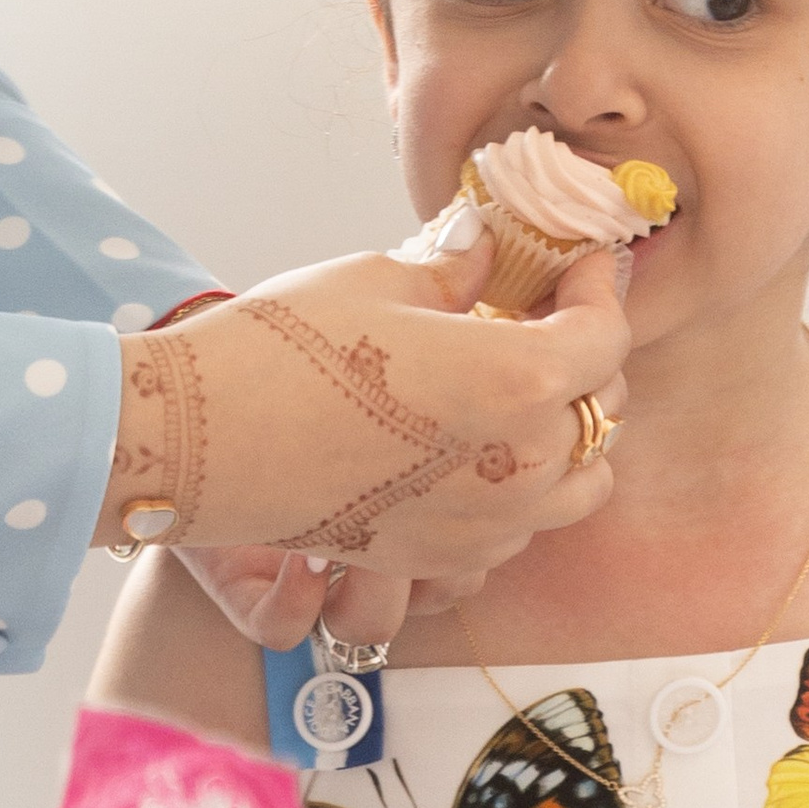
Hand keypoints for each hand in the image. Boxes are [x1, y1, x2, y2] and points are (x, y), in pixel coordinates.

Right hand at [97, 233, 628, 627]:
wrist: (202, 443)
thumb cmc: (283, 348)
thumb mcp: (378, 279)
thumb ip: (455, 271)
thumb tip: (485, 249)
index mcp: (517, 382)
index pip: (606, 336)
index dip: (602, 289)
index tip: (586, 264)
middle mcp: (518, 465)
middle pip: (602, 412)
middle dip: (586, 356)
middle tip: (546, 316)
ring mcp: (484, 526)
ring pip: (578, 485)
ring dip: (565, 433)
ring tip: (520, 388)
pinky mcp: (440, 558)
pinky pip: (521, 528)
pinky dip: (521, 486)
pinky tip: (472, 445)